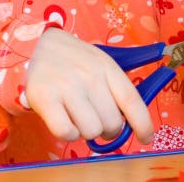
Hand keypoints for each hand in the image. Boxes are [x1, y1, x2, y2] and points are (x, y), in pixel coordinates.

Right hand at [26, 28, 153, 144]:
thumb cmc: (75, 60)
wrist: (37, 43)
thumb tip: (135, 121)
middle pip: (112, 123)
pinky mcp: (45, 98)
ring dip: (86, 131)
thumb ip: (118, 88)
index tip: (146, 138)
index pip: (132, 100)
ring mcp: (67, 87)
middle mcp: (89, 76)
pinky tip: (65, 120)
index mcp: (107, 67)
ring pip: (91, 131)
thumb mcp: (101, 62)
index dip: (143, 124)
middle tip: (97, 119)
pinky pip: (66, 133)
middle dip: (108, 129)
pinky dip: (68, 133)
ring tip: (77, 116)